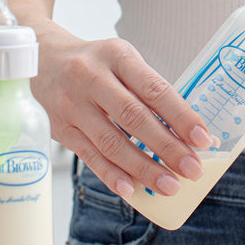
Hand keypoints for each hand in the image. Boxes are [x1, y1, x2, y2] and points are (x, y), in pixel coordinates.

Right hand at [32, 24, 215, 200]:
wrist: (42, 59)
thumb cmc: (95, 63)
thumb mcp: (122, 60)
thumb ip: (148, 91)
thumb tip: (185, 133)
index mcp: (116, 55)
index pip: (154, 88)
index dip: (181, 116)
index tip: (203, 139)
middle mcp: (91, 77)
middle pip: (134, 117)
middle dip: (167, 147)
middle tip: (192, 169)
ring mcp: (72, 104)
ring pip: (112, 142)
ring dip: (143, 168)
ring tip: (168, 185)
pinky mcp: (60, 128)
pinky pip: (89, 156)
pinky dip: (112, 175)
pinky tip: (131, 188)